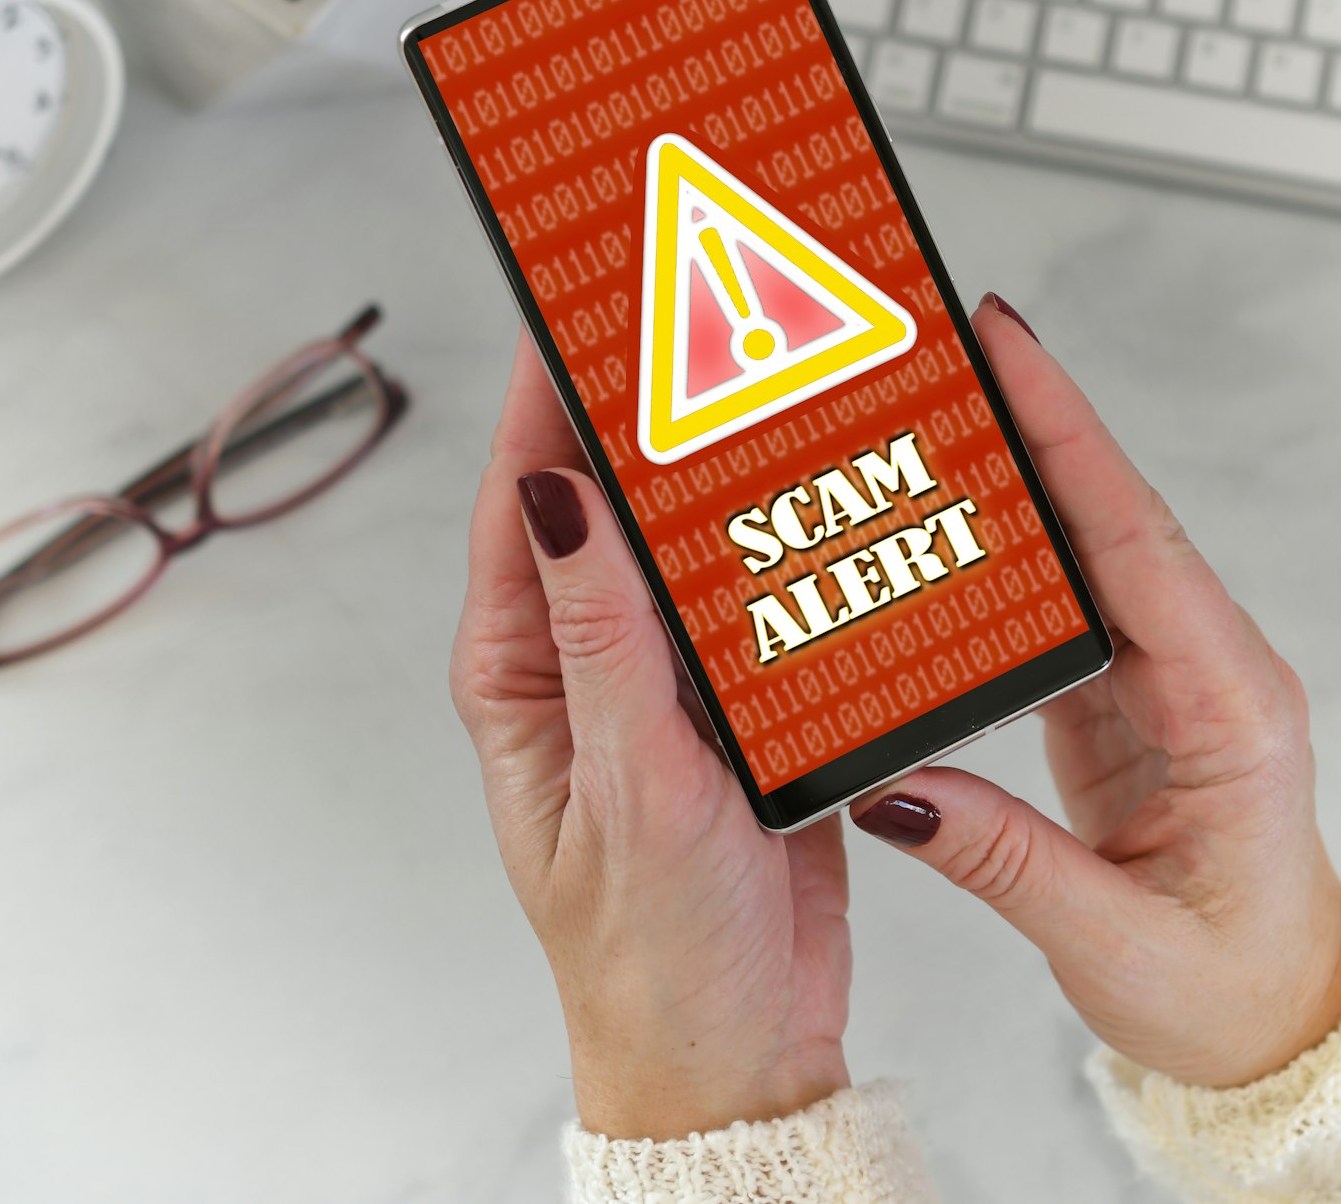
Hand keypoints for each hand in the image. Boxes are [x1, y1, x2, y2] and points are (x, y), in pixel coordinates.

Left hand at [450, 335, 851, 1138]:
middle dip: (641, 399)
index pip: (523, 494)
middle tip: (683, 297)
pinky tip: (817, 486)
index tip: (576, 287)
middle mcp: (587, 661)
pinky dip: (784, 538)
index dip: (546, 385)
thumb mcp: (623, 787)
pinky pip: (757, 597)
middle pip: (606, 495)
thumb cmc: (647, 955)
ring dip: (719, 460)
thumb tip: (560, 492)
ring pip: (688, 536)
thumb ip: (600, 636)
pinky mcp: (742, 705)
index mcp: (524, 672)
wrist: (739, 1053)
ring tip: (757, 362)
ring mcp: (667, 677)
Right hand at [850, 295, 1340, 1088]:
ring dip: (1013, 472)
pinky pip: (1061, 600)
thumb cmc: (1232, 990)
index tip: (1008, 346)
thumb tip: (891, 790)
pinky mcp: (1122, 697)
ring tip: (931, 406)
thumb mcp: (1117, 942)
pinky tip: (948, 516)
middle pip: (1110, 514)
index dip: (1069, 438)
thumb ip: (1002, 861)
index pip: (1139, 542)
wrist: (1282, 1023)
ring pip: (1084, 545)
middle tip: (944, 343)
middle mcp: (1205, 669)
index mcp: (1231, 707)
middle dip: (1031, 419)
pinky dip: (1004, 548)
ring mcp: (1164, 677)